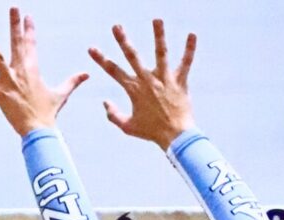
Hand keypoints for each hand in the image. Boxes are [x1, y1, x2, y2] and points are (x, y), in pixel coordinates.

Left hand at [0, 7, 87, 135]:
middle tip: (13, 7)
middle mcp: (20, 71)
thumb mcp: (61, 95)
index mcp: (33, 69)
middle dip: (15, 25)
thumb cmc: (48, 113)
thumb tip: (87, 74)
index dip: (29, 30)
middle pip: (16, 43)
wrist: (38, 130)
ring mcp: (8, 81)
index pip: (31, 44)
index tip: (28, 17)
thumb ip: (73, 81)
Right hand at [89, 21, 196, 149]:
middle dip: (123, 40)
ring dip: (159, 35)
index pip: (113, 71)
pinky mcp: (180, 81)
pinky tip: (191, 34)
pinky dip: (190, 48)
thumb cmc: (150, 132)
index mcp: (133, 90)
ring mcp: (164, 79)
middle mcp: (148, 81)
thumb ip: (113, 115)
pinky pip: (186, 62)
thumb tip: (105, 103)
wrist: (174, 136)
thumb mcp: (127, 127)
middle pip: (133, 56)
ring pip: (161, 53)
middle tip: (116, 26)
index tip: (92, 48)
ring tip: (157, 19)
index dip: (101, 59)